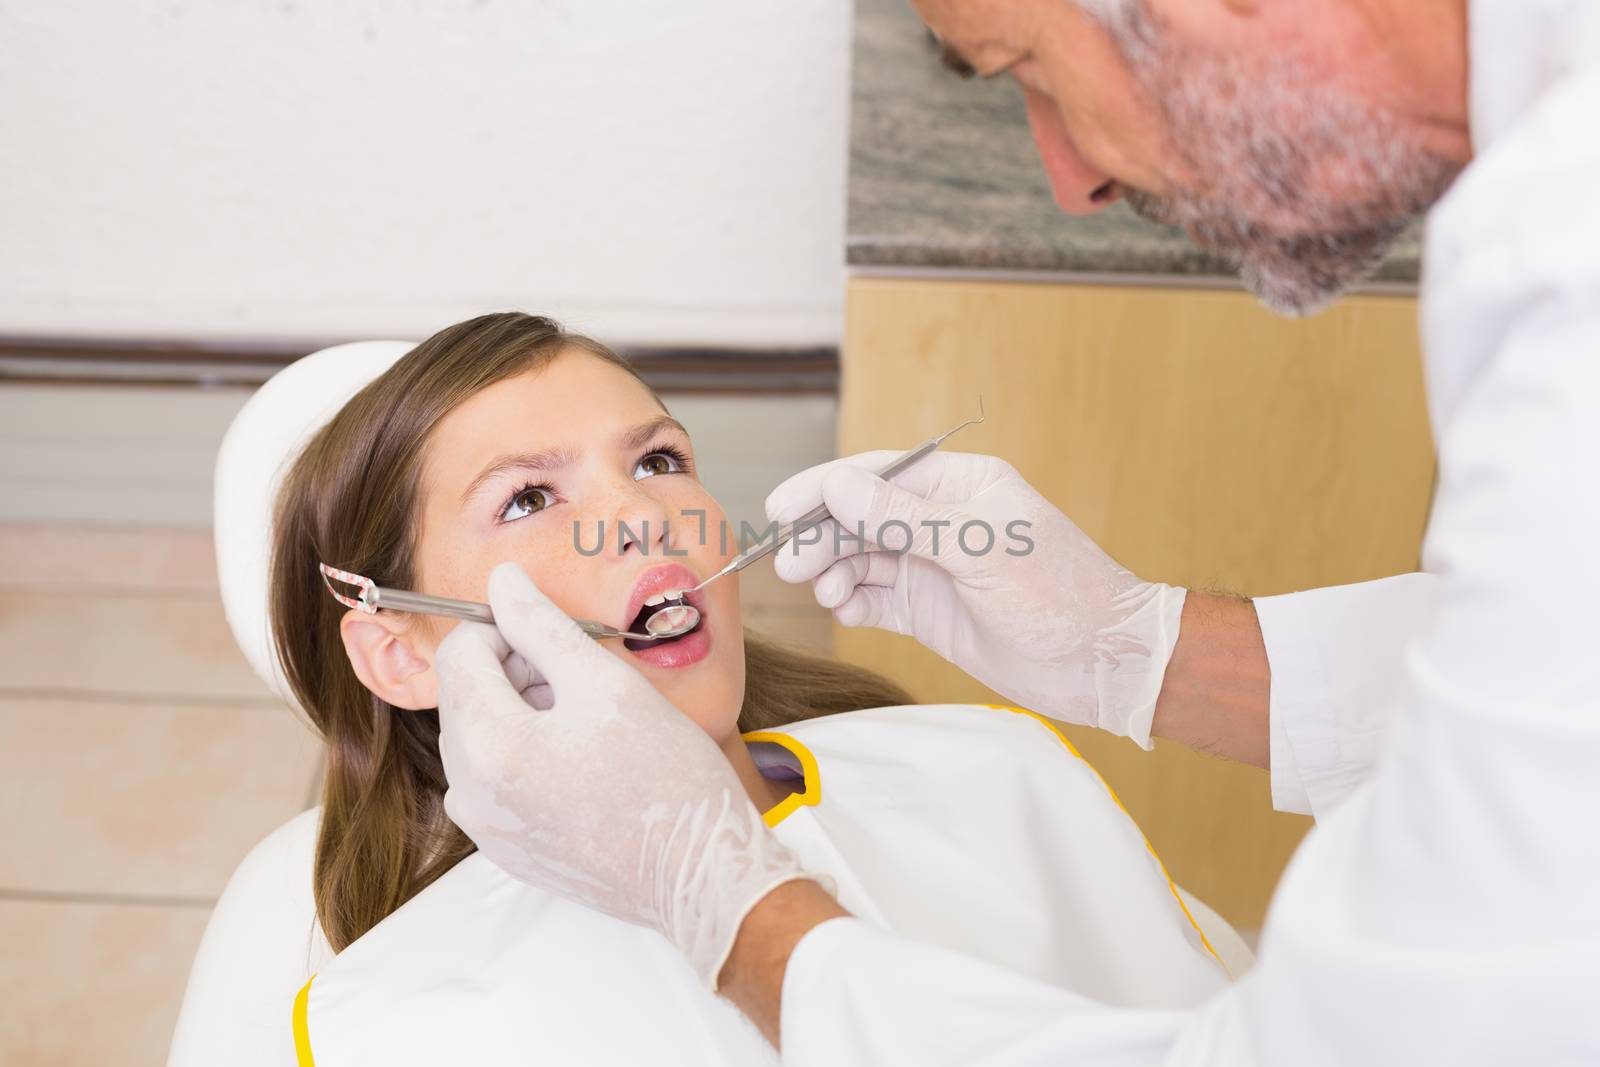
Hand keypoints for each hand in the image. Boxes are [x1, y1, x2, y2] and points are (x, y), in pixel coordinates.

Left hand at [433, 562, 810, 987]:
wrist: (702, 876)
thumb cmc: (666, 776)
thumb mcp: (606, 682)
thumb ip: (542, 624)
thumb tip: (502, 580)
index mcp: (485, 744)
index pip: (461, 652)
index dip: (508, 629)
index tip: (560, 638)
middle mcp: (468, 793)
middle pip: (468, 696)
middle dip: (517, 673)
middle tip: (587, 682)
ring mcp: (484, 829)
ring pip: (482, 737)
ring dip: (525, 713)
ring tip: (593, 724)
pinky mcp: (507, 852)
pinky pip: (497, 781)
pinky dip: (530, 756)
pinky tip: (587, 762)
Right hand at [765, 451, 1184, 745]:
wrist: (1102, 663)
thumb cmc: (1059, 594)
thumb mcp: (978, 549)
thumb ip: (904, 519)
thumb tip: (839, 485)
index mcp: (960, 486)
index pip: (877, 475)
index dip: (825, 488)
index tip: (781, 508)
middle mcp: (940, 521)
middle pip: (859, 517)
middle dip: (823, 536)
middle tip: (792, 565)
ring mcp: (932, 567)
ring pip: (861, 558)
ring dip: (835, 571)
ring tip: (827, 592)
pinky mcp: (929, 611)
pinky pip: (875, 598)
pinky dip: (853, 602)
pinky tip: (846, 609)